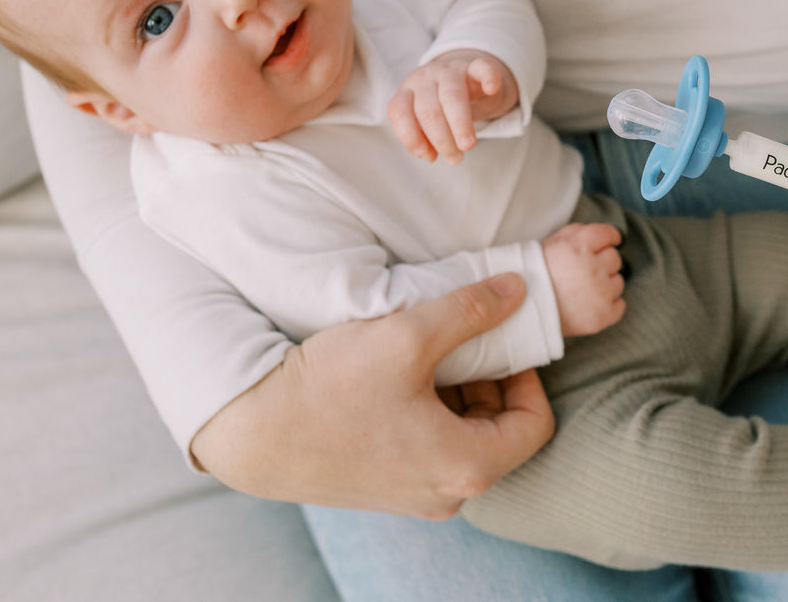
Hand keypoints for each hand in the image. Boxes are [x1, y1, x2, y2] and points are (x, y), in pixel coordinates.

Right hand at [189, 273, 554, 518]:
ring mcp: (414, 497)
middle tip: (463, 340)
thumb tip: (518, 289)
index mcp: (466, 466)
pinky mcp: (385, 490)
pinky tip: (397, 378)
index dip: (528, 375)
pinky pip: (429, 449)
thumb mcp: (408, 336)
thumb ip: (471, 310)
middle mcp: (447, 494)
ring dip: (457, 394)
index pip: (534, 423)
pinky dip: (428, 412)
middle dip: (489, 380)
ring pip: (463, 439)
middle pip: (499, 431)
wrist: (252, 432)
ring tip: (426, 353)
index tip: (501, 341)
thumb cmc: (329, 388)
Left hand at [388, 49, 517, 163]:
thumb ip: (424, 136)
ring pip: (452, 95)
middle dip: (441, 139)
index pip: (400, 112)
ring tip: (467, 146)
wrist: (465, 76)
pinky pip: (482, 68)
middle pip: (428, 110)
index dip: (412, 138)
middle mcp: (425, 78)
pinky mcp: (475, 65)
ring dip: (459, 124)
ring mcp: (450, 69)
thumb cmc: (442, 104)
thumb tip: (430, 155)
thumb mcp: (427, 119)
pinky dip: (488, 78)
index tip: (430, 157)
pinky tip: (492, 89)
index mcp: (408, 91)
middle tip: (455, 158)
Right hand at [541, 222, 625, 336]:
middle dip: (602, 262)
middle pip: (614, 258)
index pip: (608, 234)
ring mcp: (600, 293)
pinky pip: (620, 305)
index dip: (610, 237)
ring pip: (618, 282)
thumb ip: (573, 233)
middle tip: (584, 272)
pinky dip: (609, 305)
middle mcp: (592, 268)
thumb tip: (595, 233)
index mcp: (577, 247)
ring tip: (584, 291)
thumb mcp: (547, 245)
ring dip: (606, 284)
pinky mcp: (603, 315)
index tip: (610, 241)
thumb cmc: (532, 276)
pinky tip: (591, 305)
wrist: (523, 313)